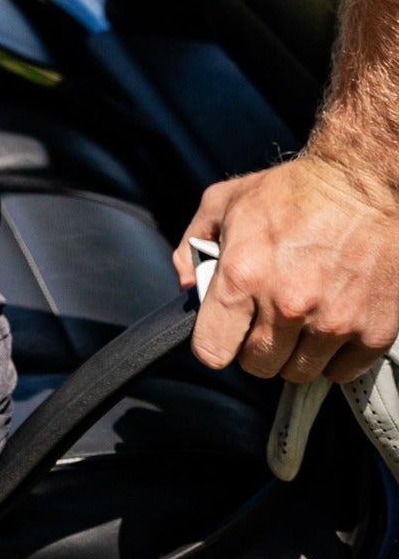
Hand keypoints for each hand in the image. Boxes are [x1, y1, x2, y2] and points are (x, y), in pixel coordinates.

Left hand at [176, 154, 398, 383]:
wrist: (360, 186)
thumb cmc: (292, 192)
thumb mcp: (223, 202)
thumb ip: (191, 246)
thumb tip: (188, 287)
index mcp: (243, 274)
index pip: (212, 349)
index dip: (214, 343)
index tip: (224, 332)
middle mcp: (286, 305)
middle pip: (258, 366)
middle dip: (255, 345)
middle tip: (266, 316)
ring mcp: (332, 322)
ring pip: (299, 372)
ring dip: (295, 351)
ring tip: (300, 315)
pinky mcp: (371, 332)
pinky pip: (341, 372)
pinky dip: (332, 356)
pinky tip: (328, 323)